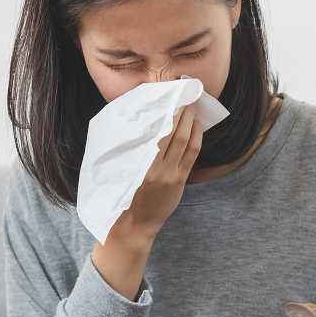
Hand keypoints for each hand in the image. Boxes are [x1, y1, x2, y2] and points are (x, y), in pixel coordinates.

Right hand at [107, 104, 202, 248]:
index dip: (168, 112)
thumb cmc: (121, 195)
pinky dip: (196, 135)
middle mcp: (158, 170)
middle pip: (175, 133)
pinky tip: (196, 123)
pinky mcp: (180, 180)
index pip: (159, 132)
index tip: (170, 94)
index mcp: (140, 166)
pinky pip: (192, 153)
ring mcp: (172, 175)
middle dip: (182, 110)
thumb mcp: (119, 170)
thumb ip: (131, 148)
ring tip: (193, 102)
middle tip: (186, 90)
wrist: (133, 226)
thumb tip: (139, 119)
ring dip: (191, 119)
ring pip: (186, 141)